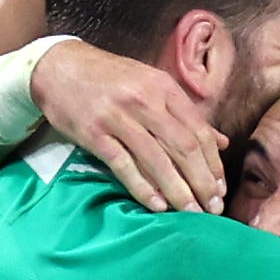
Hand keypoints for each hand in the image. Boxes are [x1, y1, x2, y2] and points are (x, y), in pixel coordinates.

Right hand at [35, 37, 232, 212]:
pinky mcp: (94, 133)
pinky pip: (123, 165)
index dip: (213, 164)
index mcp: (164, 88)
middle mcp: (145, 101)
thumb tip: (221, 142)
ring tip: (191, 213)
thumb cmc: (109, 78)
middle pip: (184, 147)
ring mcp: (118, 117)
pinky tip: (157, 205)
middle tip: (213, 208)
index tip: (221, 189)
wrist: (59, 66)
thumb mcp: (151, 85)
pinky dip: (142, 187)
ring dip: (178, 190)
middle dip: (202, 182)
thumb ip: (185, 114)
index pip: (199, 131)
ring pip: (157, 159)